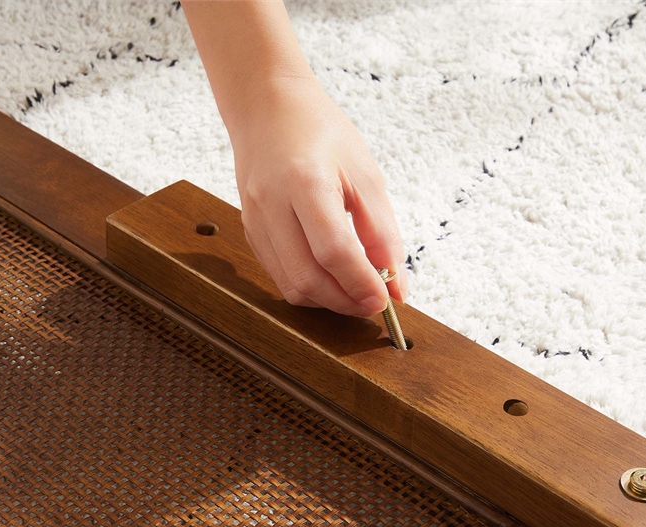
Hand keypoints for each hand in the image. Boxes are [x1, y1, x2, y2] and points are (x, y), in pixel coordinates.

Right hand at [228, 76, 407, 316]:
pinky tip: (330, 277)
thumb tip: (396, 286)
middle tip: (372, 303)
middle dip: (345, 301)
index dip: (362, 284)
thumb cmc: (319, 132)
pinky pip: (280, 275)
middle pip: (307, 278)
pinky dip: (309, 287)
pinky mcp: (250, 231)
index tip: (385, 301)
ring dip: (327, 300)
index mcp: (305, 182)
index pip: (334, 252)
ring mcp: (255, 220)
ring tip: (354, 292)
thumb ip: (383, 234)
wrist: (266, 105)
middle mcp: (272, 205)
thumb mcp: (365, 175)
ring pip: (290, 286)